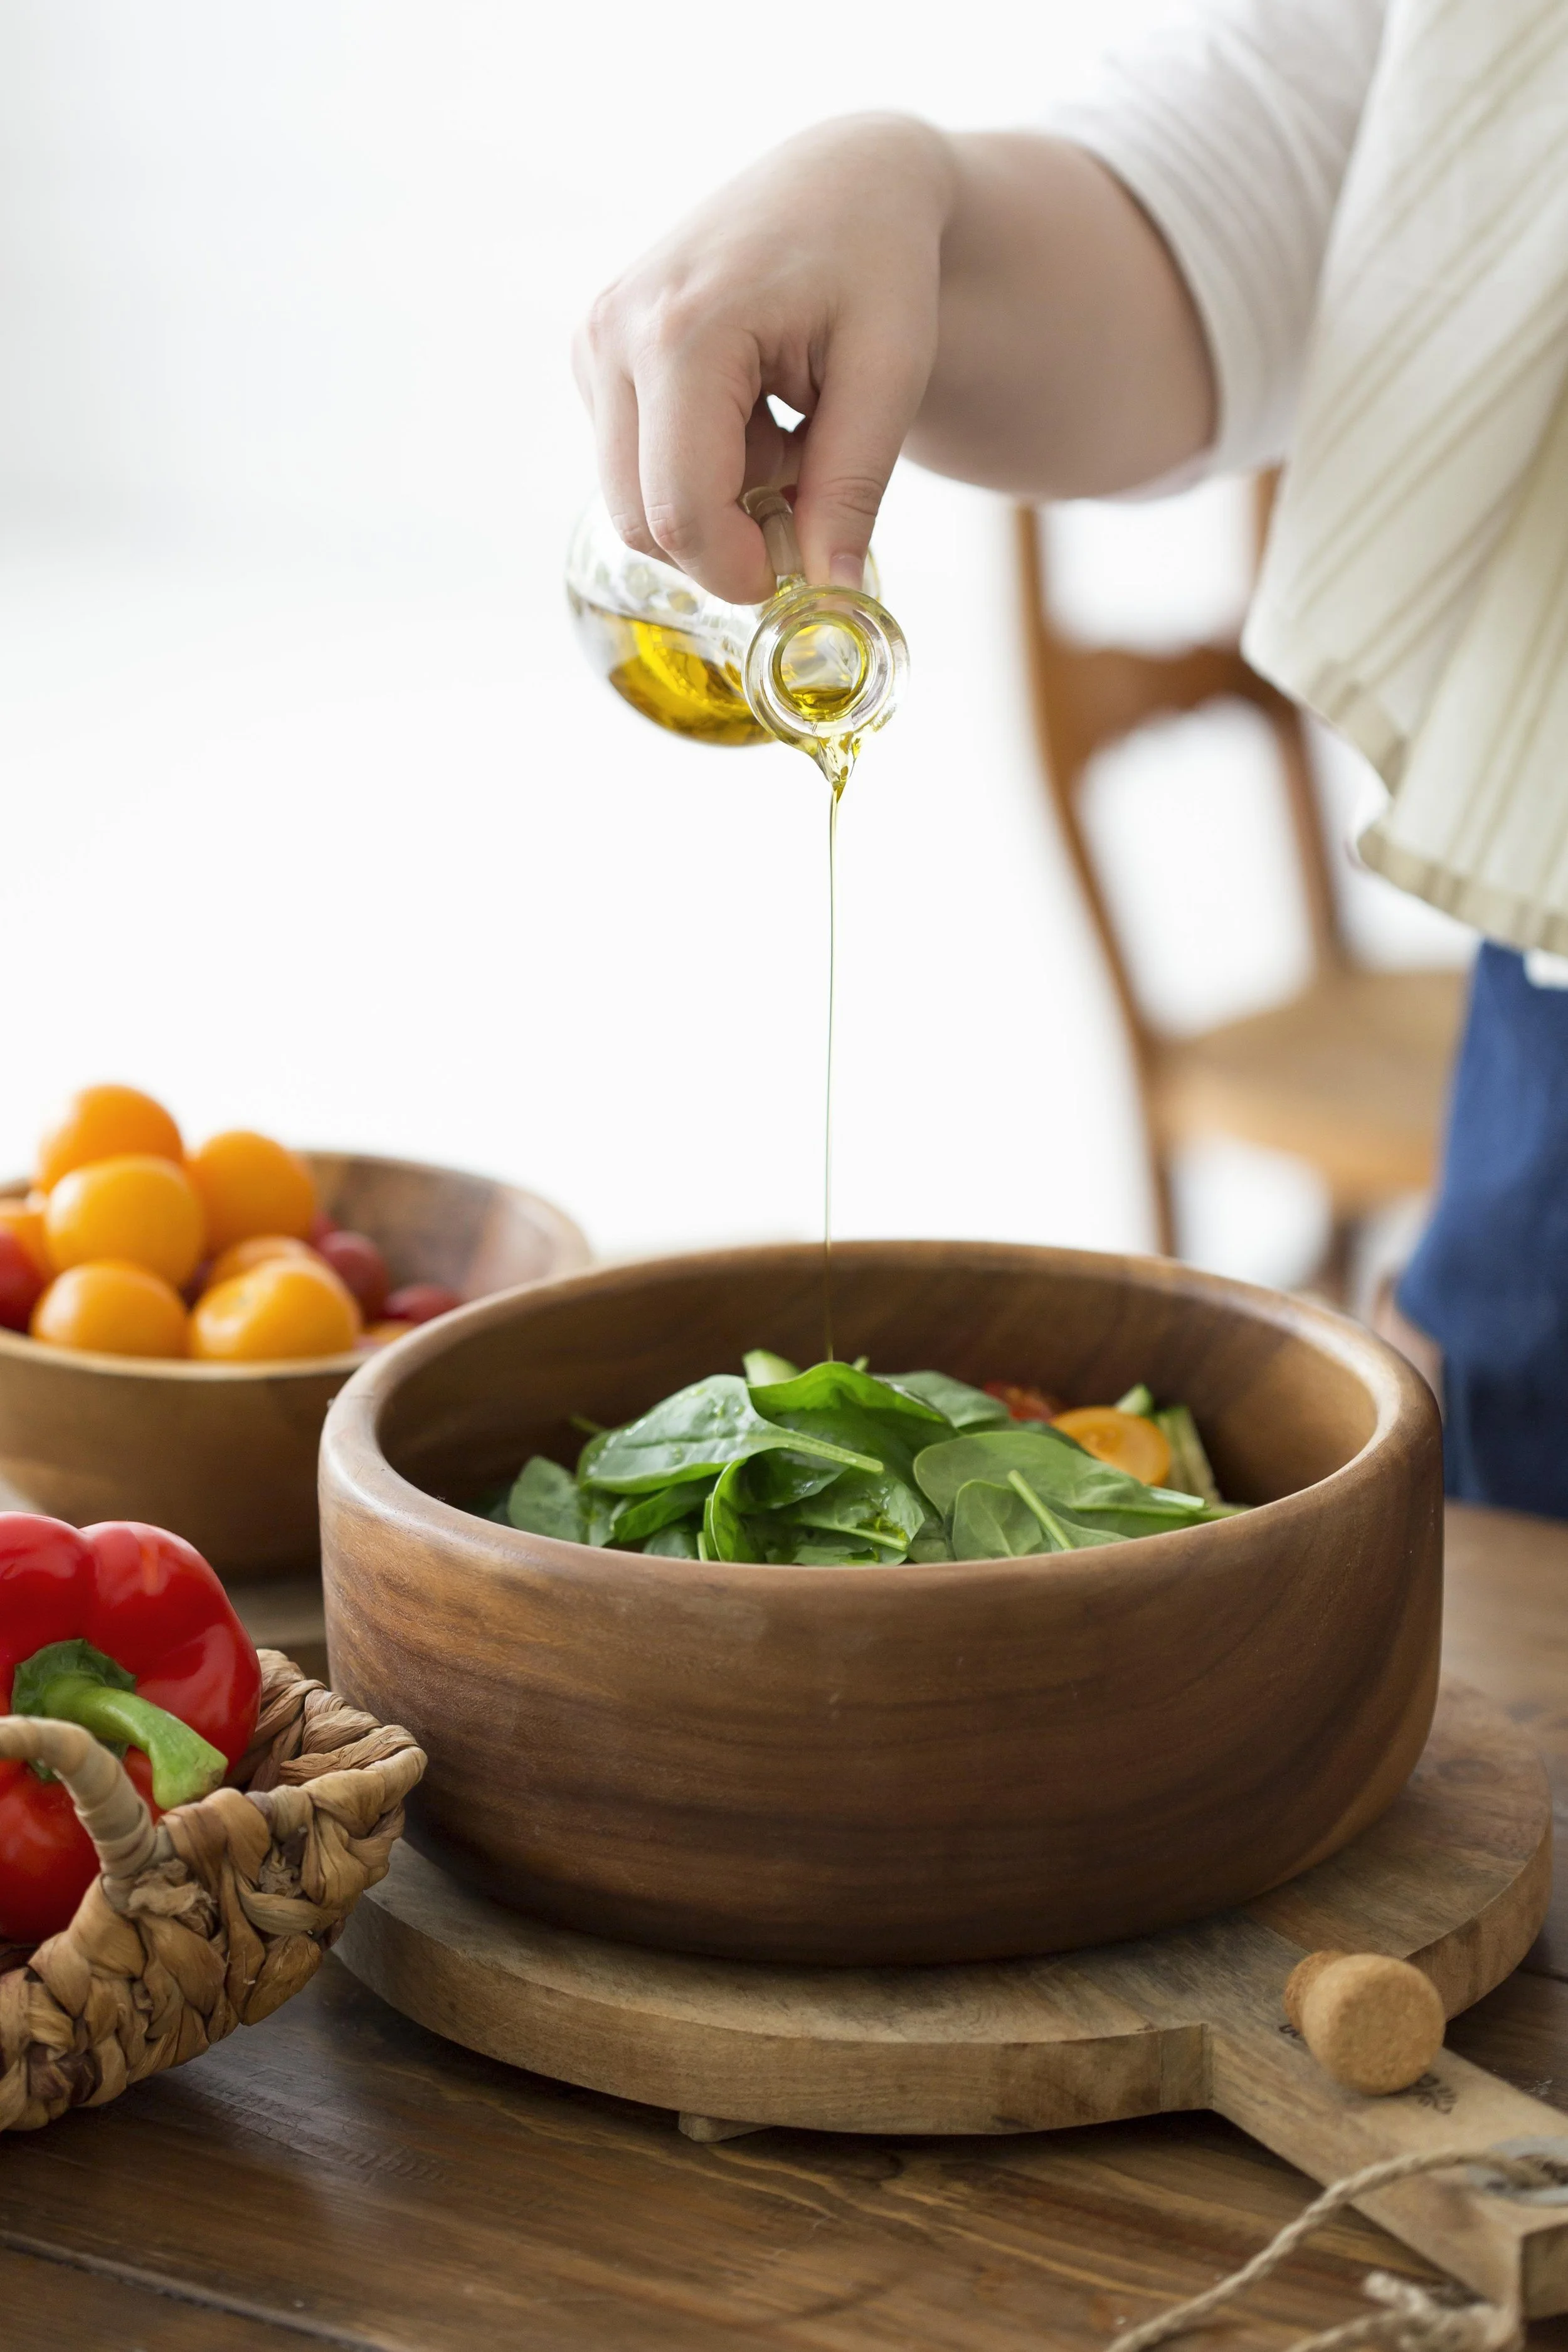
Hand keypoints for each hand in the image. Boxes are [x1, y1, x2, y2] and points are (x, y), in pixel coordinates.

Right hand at [574, 115, 955, 603]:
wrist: (840, 180)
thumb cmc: (877, 264)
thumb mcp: (891, 375)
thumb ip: (853, 487)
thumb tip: (830, 598)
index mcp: (684, 333)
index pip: (681, 513)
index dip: (740, 570)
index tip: (803, 571)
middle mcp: (615, 334)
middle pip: (644, 523)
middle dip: (727, 542)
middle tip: (807, 493)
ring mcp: (594, 343)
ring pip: (635, 504)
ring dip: (716, 504)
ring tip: (785, 434)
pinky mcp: (593, 356)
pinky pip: (633, 467)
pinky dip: (697, 470)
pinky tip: (751, 414)